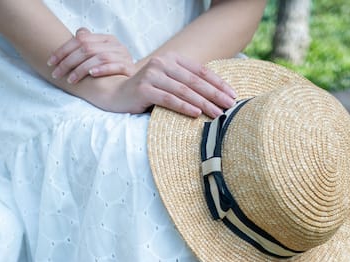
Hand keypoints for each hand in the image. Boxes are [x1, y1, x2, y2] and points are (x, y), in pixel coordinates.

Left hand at [47, 28, 134, 82]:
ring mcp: (123, 55)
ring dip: (81, 69)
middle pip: (86, 48)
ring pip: (97, 57)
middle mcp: (115, 44)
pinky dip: (102, 69)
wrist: (141, 81)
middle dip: (68, 62)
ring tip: (71, 80)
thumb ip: (90, 44)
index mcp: (106, 38)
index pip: (80, 40)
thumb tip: (78, 32)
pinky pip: (114, 66)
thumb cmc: (116, 70)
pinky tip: (91, 74)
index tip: (51, 63)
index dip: (63, 51)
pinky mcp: (129, 69)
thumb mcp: (102, 55)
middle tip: (56, 74)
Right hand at [105, 52, 236, 117]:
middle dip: (215, 94)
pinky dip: (184, 107)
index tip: (232, 95)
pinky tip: (196, 113)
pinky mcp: (144, 89)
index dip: (218, 83)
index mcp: (172, 59)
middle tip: (230, 105)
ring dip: (203, 103)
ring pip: (184, 90)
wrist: (117, 95)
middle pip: (194, 81)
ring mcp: (152, 75)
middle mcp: (162, 63)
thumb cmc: (148, 92)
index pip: (200, 71)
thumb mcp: (169, 83)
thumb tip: (215, 95)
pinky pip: (169, 99)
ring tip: (217, 113)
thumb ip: (186, 83)